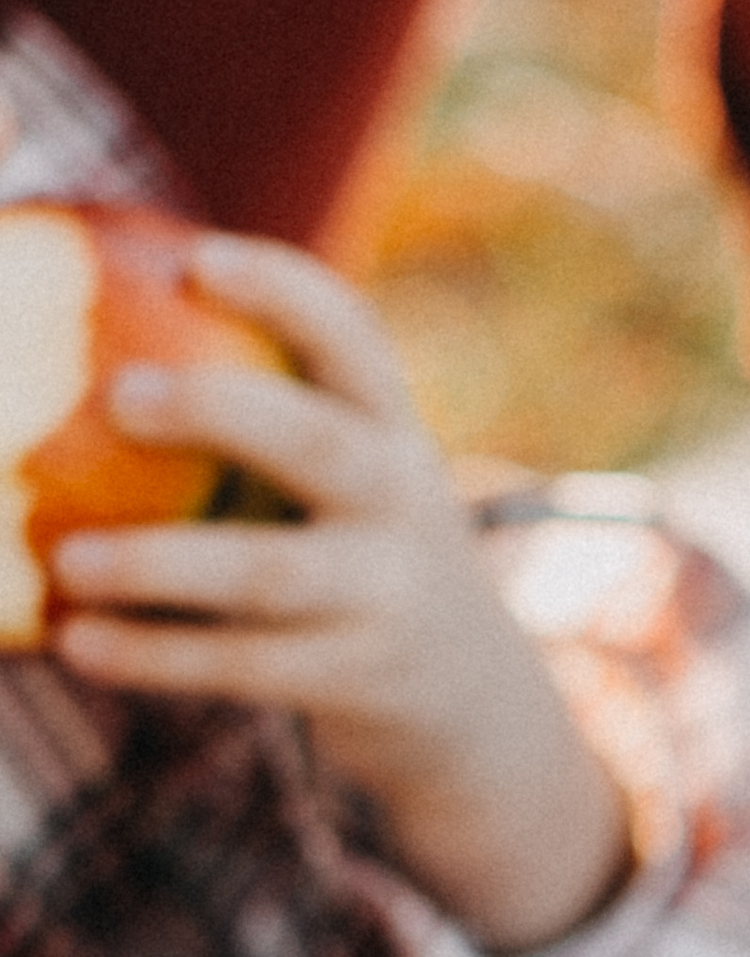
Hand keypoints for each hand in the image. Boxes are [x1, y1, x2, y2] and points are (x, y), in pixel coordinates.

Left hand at [47, 235, 628, 952]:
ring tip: (66, 561)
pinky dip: (155, 655)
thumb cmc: (366, 553)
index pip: (352, 339)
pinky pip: (244, 666)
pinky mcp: (356, 680)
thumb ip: (271, 419)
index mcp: (392, 431)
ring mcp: (384, 598)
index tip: (198, 259)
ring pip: (267, 575)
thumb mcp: (360, 476)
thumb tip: (90, 335)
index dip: (282, 292)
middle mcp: (401, 504)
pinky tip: (76, 641)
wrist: (476, 697)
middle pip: (316, 445)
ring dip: (160, 564)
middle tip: (118, 396)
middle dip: (219, 411)